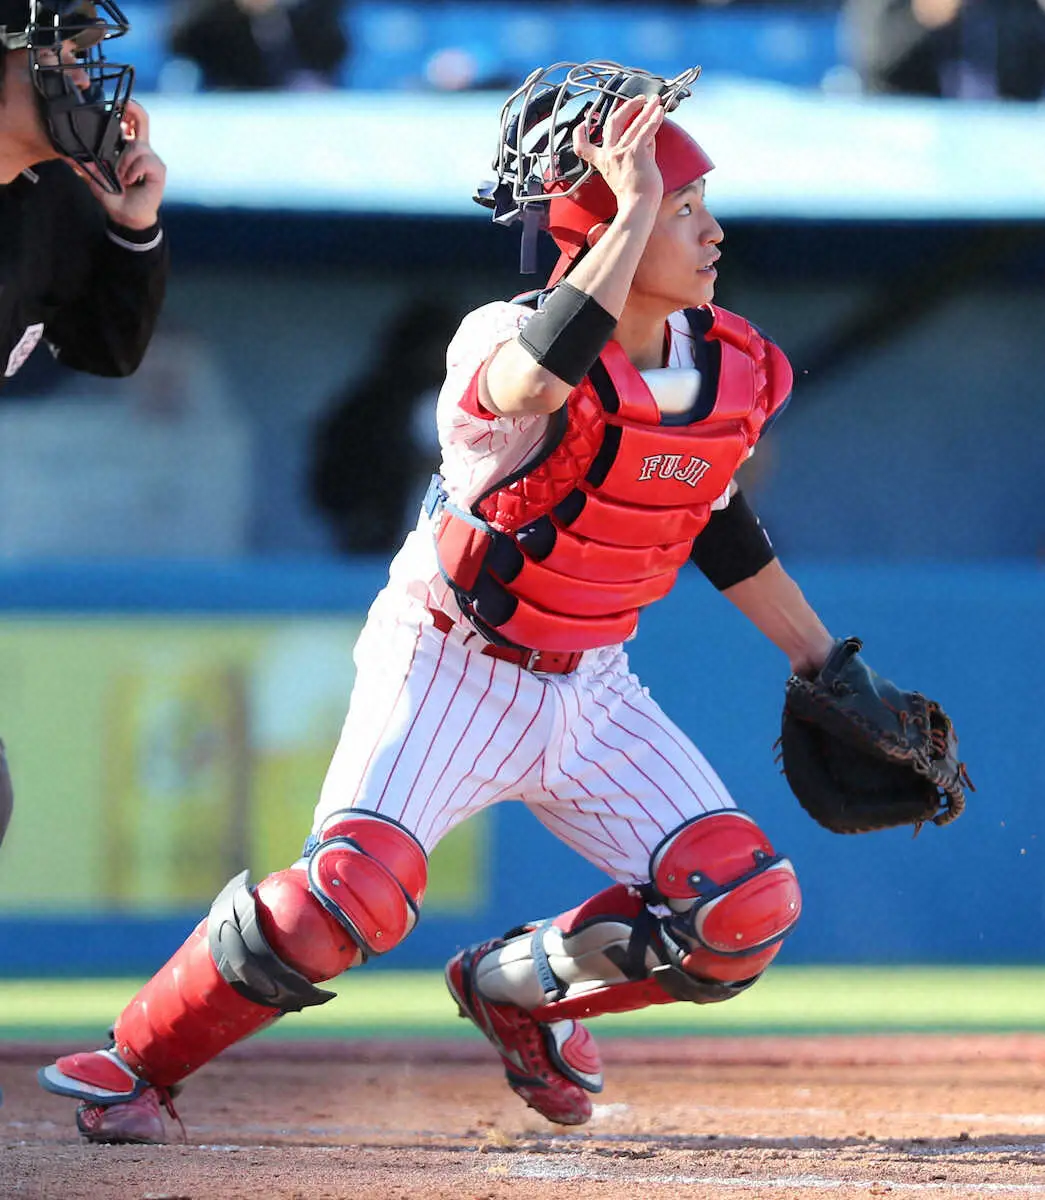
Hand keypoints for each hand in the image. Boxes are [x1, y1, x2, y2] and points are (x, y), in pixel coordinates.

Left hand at [77, 101, 166, 229]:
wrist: (128, 217)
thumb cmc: (116, 198)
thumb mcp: (97, 178)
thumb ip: (87, 165)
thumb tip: (68, 155)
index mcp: (128, 150)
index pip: (131, 124)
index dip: (127, 110)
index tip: (119, 103)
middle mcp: (141, 151)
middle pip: (142, 121)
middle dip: (134, 110)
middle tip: (126, 106)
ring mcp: (151, 159)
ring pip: (137, 145)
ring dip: (126, 161)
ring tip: (123, 176)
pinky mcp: (158, 170)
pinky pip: (145, 160)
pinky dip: (135, 170)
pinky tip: (132, 180)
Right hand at [572, 94, 664, 214]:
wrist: (637, 208)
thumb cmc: (634, 198)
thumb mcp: (628, 174)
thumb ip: (636, 153)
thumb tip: (649, 138)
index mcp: (603, 163)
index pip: (584, 147)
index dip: (579, 134)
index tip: (580, 125)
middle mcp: (610, 155)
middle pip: (612, 123)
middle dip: (626, 107)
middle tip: (638, 100)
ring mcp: (622, 153)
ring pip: (634, 124)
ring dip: (646, 110)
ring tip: (655, 101)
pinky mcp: (635, 153)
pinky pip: (646, 131)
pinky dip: (654, 120)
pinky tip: (660, 112)